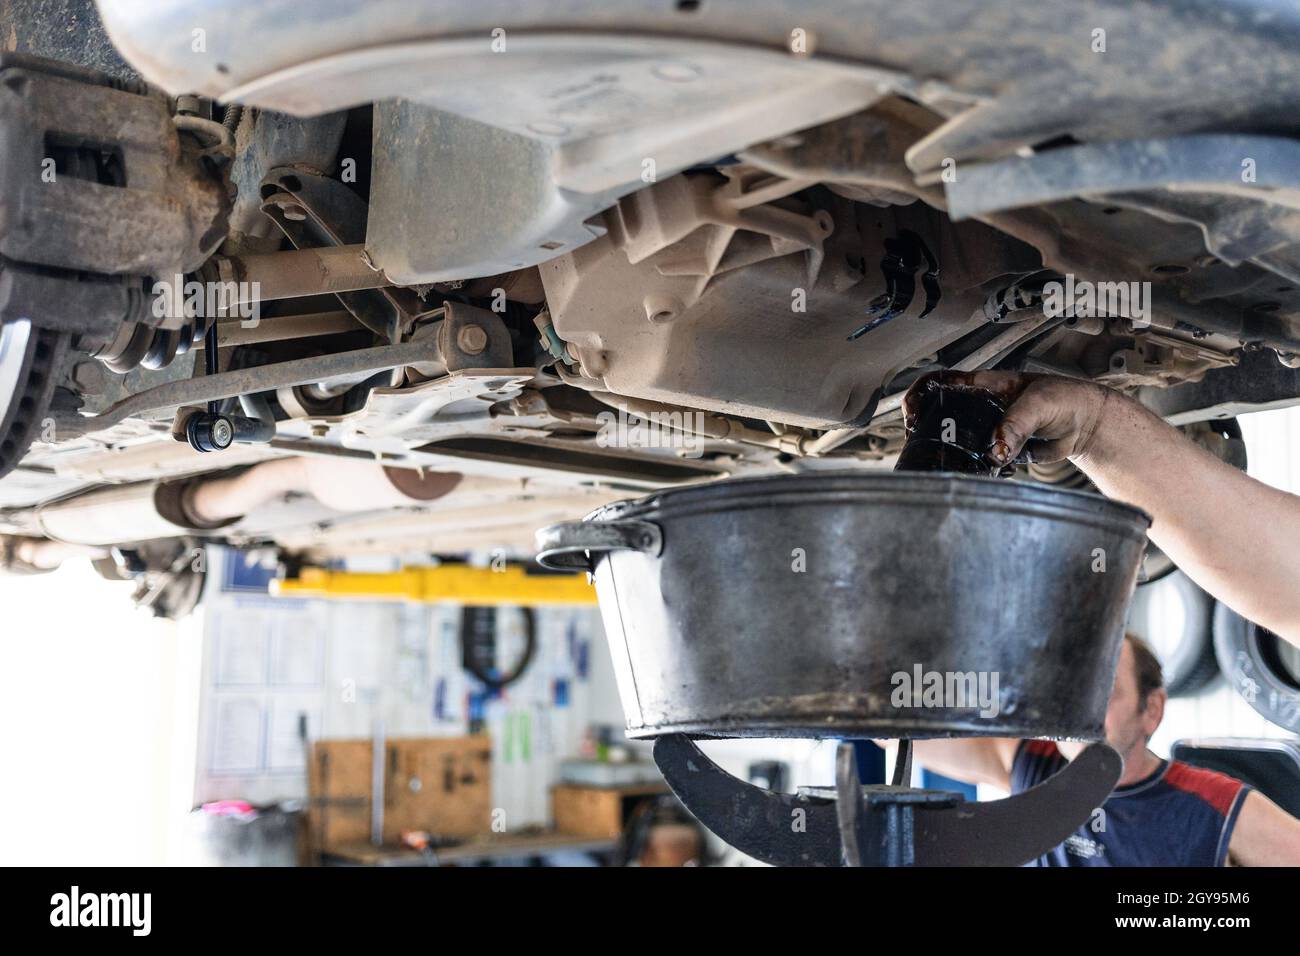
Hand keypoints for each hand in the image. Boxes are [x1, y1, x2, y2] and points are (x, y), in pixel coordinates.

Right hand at [901, 370, 1113, 465]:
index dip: (919, 394)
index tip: (912, 413)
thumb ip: (1016, 423)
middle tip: (923, 443)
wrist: (1086, 423)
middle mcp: (979, 407)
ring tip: (949, 461)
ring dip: (951, 452)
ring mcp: (987, 429)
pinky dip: (976, 468)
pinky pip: (978, 460)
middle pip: (940, 415)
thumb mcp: (1039, 403)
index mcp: (982, 386)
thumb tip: (996, 449)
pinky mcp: (997, 450)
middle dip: (927, 429)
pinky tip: (981, 470)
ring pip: (957, 441)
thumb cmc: (1065, 399)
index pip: (939, 383)